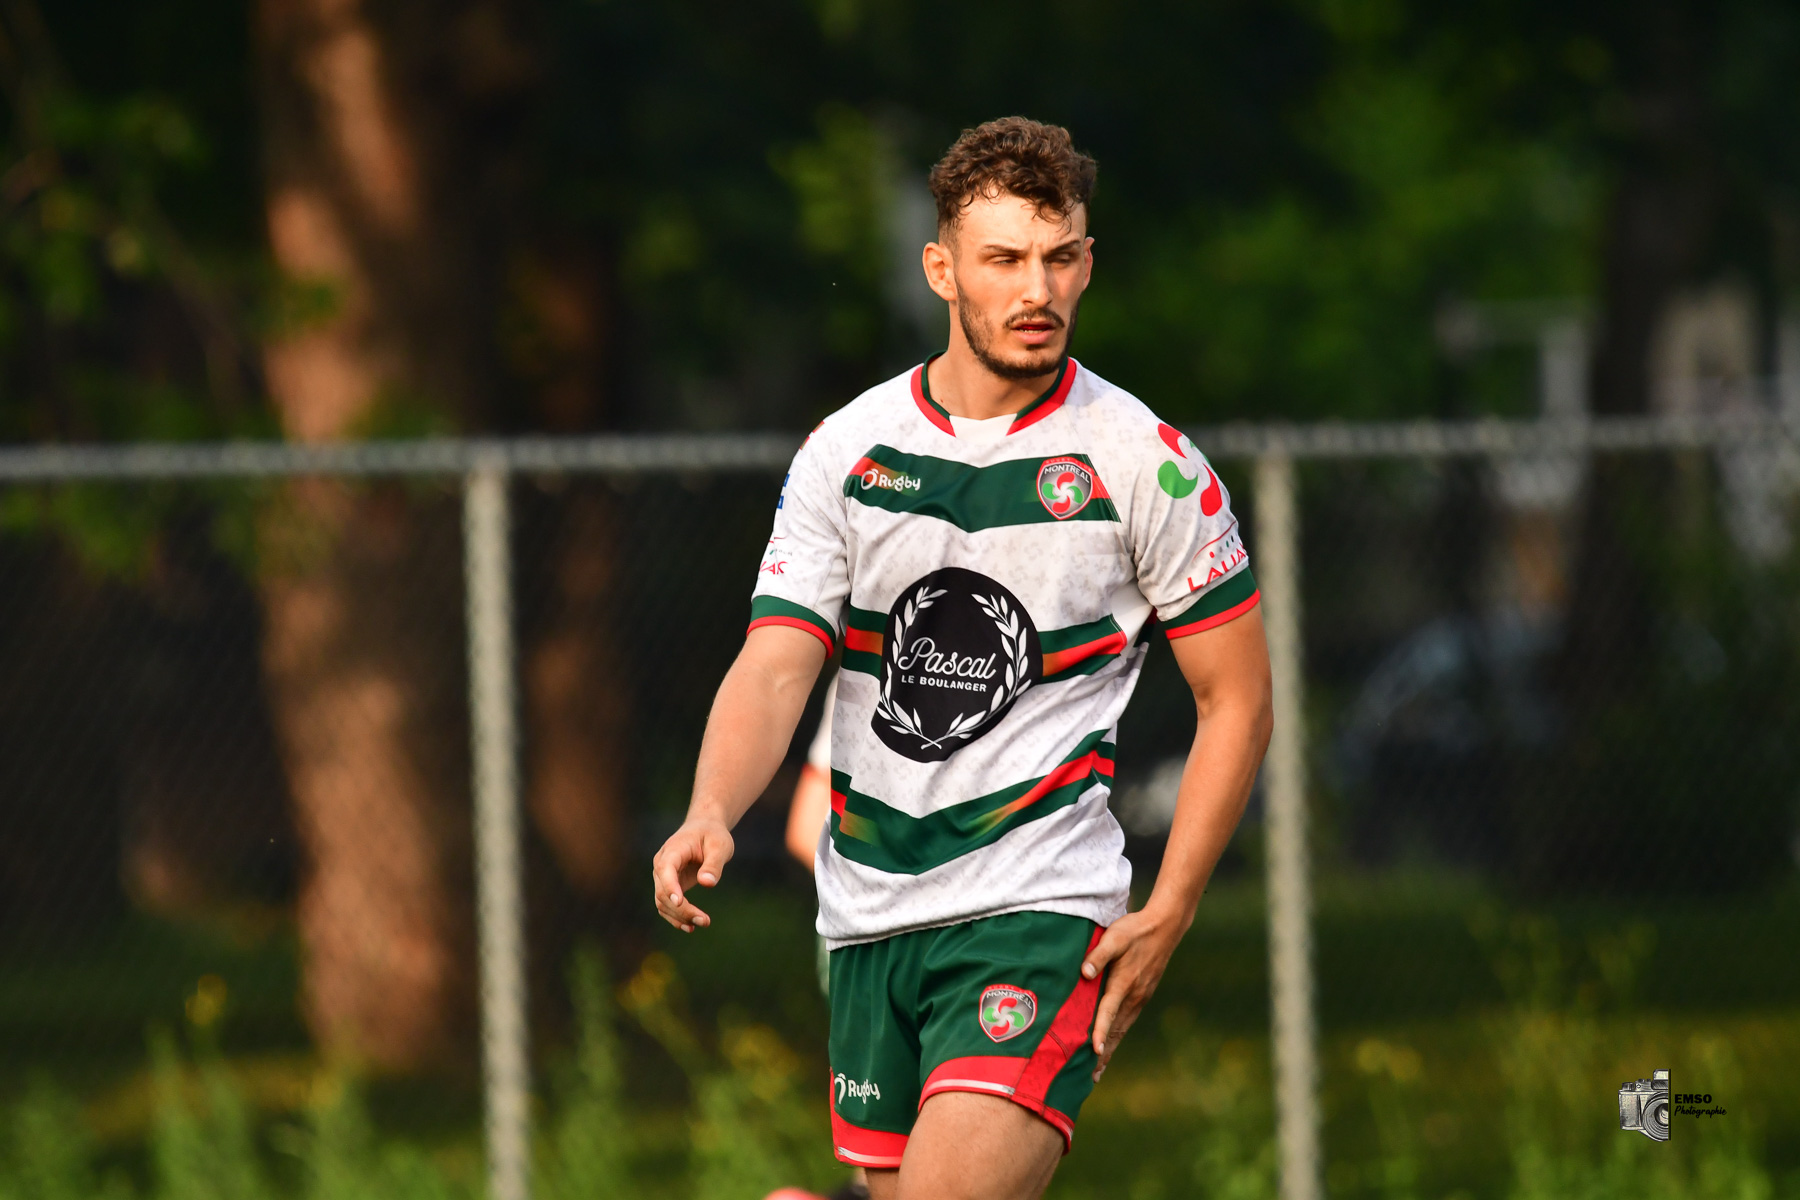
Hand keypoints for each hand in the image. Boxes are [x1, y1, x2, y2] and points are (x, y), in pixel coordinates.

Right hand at [652, 818, 733, 931]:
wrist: (704, 829)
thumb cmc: (713, 835)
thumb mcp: (720, 845)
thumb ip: (714, 863)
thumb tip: (707, 883)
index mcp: (673, 850)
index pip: (665, 869)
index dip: (670, 886)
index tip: (681, 901)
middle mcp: (662, 864)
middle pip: (663, 891)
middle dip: (682, 909)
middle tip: (705, 921)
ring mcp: (663, 876)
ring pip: (662, 902)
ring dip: (679, 916)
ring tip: (703, 923)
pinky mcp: (669, 886)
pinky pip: (666, 905)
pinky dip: (676, 917)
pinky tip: (690, 927)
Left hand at [1081, 904, 1187, 1080]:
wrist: (1165, 927)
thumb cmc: (1135, 930)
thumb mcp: (1115, 936)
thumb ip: (1099, 955)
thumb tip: (1084, 972)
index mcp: (1124, 983)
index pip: (1108, 1012)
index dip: (1100, 1032)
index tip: (1094, 1052)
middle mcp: (1133, 996)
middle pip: (1115, 1031)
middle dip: (1103, 1055)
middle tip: (1090, 1078)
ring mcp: (1140, 997)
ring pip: (1122, 1029)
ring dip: (1110, 1049)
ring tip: (1098, 1070)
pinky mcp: (1142, 994)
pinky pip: (1127, 1021)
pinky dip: (1117, 1036)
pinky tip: (1112, 1043)